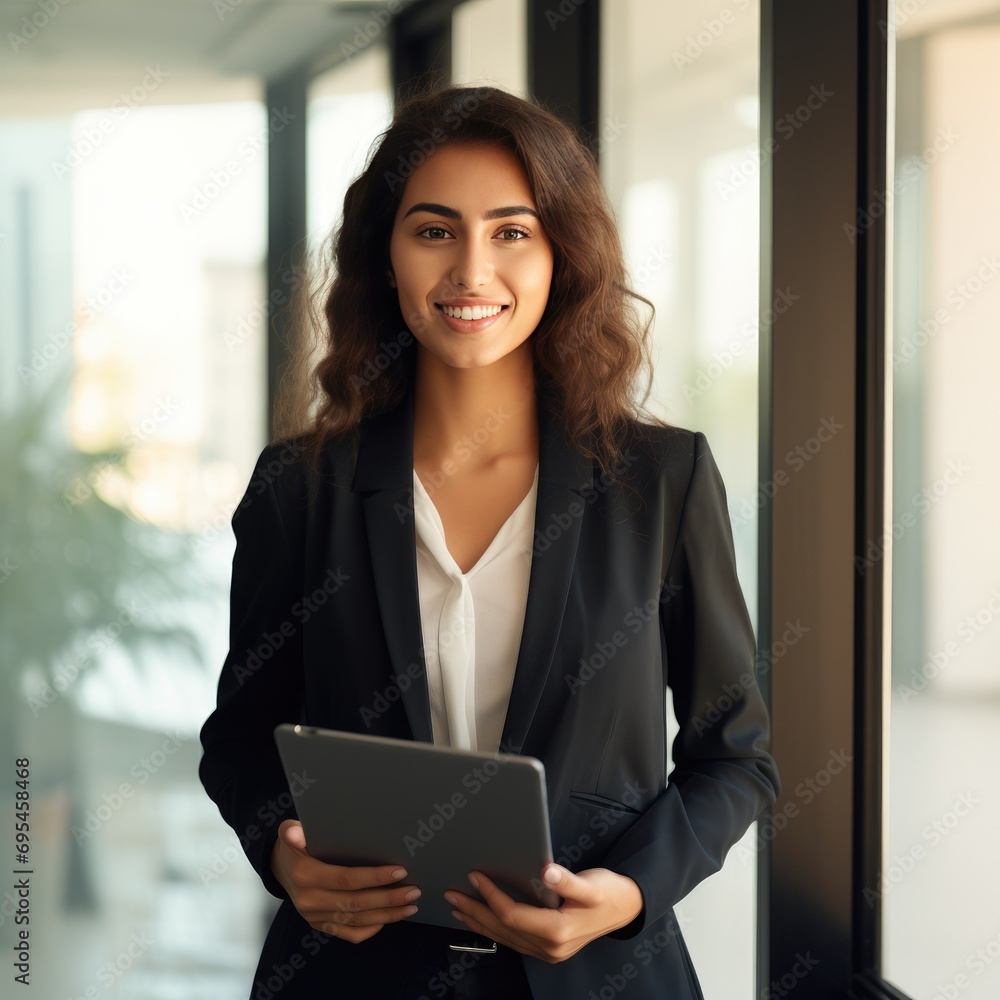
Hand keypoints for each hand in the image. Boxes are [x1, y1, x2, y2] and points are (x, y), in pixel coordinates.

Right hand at [270, 819, 420, 943]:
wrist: (279, 869)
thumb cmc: (293, 846)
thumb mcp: (288, 832)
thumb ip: (292, 832)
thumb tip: (298, 833)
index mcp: (305, 876)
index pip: (346, 879)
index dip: (374, 877)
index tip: (400, 871)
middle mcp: (310, 901)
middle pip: (356, 903)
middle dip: (388, 898)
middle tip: (414, 891)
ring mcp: (315, 917)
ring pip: (357, 921)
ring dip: (387, 915)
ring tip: (410, 905)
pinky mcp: (320, 926)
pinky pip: (349, 934)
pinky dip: (371, 929)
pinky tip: (388, 919)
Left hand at [444, 865, 643, 963]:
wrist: (626, 908)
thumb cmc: (608, 892)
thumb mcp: (590, 884)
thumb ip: (567, 880)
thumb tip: (546, 871)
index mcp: (557, 931)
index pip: (513, 915)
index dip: (491, 895)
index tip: (474, 876)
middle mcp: (550, 947)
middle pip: (503, 929)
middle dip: (475, 910)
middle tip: (451, 894)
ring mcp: (548, 952)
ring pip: (505, 938)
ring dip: (479, 921)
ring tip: (458, 906)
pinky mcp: (548, 948)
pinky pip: (513, 940)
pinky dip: (494, 928)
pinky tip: (482, 919)